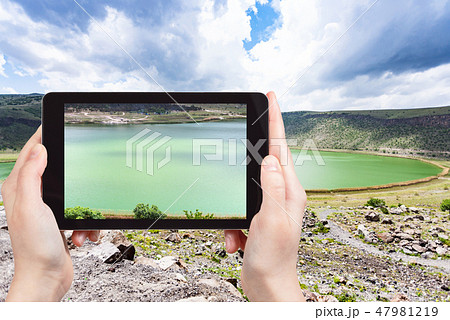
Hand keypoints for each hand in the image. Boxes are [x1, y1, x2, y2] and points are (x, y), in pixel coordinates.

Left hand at [1, 126, 98, 300]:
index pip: (30, 153)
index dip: (43, 136)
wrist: (47, 278)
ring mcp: (47, 210)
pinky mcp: (60, 222)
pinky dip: (85, 224)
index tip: (55, 123)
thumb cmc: (35, 247)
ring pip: (73, 193)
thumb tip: (39, 149)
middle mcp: (31, 197)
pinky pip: (80, 212)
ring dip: (83, 209)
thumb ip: (32, 176)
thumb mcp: (32, 206)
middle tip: (82, 178)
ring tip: (77, 226)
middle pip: (56, 170)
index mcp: (19, 189)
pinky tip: (81, 236)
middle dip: (74, 178)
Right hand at [225, 92, 306, 300]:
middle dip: (249, 159)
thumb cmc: (274, 258)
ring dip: (235, 212)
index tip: (272, 97)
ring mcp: (270, 207)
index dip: (275, 120)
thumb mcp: (270, 220)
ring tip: (239, 236)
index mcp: (290, 191)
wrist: (267, 287)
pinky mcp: (257, 219)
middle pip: (264, 163)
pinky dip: (232, 227)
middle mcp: (282, 195)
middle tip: (243, 141)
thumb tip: (270, 158)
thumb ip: (271, 187)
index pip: (281, 148)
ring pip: (245, 189)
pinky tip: (237, 244)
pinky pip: (239, 211)